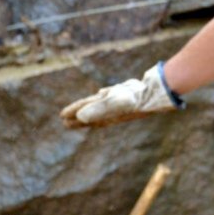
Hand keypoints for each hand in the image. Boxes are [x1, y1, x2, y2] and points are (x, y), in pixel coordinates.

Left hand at [60, 61, 181, 128]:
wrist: (151, 94)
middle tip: (65, 121)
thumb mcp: (112, 103)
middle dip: (77, 117)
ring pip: (98, 105)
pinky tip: (101, 93)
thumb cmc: (132, 100)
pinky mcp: (123, 94)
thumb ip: (96, 109)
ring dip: (89, 108)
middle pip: (89, 113)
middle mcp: (108, 110)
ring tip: (82, 111)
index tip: (62, 117)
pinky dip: (102, 97)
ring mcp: (116, 102)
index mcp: (103, 114)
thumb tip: (80, 117)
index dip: (72, 114)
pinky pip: (108, 96)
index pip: (84, 114)